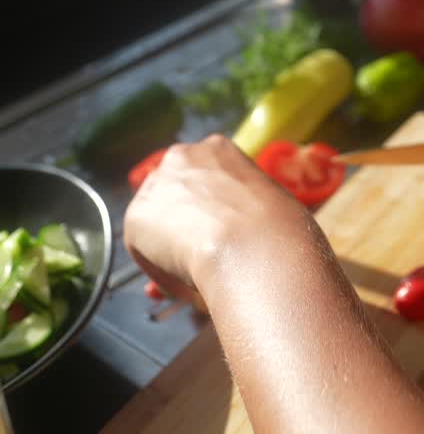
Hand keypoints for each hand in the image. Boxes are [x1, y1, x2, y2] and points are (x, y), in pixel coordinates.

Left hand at [123, 134, 308, 299]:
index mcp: (218, 149)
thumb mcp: (270, 207)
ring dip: (169, 250)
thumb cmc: (276, 228)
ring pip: (157, 224)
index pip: (204, 178)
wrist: (252, 244)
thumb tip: (242, 236)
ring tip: (194, 278)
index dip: (208, 211)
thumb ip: (246, 212)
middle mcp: (182, 157)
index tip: (216, 234)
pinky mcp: (136, 217)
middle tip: (197, 258)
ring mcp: (156, 185)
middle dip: (182, 227)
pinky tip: (186, 284)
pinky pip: (145, 252)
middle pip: (175, 195)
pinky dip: (162, 272)